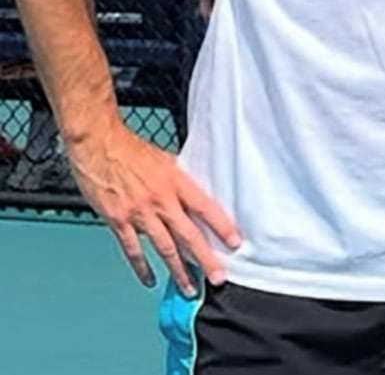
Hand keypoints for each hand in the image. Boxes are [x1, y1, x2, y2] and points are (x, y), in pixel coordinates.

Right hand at [67, 122, 241, 294]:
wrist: (99, 145)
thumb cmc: (131, 150)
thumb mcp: (166, 161)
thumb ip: (181, 182)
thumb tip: (196, 200)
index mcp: (176, 182)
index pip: (206, 208)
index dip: (222, 226)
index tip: (235, 243)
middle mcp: (160, 200)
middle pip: (188, 235)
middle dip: (205, 259)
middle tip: (218, 277)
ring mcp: (139, 213)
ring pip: (164, 247)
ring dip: (179, 270)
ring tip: (190, 288)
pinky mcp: (118, 221)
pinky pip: (133, 250)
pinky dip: (143, 267)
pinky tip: (151, 280)